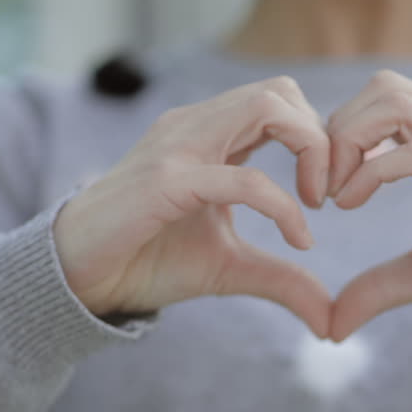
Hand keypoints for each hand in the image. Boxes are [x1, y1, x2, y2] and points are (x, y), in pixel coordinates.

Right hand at [53, 76, 332, 337]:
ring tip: (319, 203)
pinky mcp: (165, 180)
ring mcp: (179, 146)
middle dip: (323, 137)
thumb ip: (283, 281)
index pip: (282, 102)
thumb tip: (331, 321)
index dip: (320, 140)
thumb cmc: (148, 261)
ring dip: (310, 149)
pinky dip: (281, 205)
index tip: (331, 195)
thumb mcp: (231, 269)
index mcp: (211, 134)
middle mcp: (196, 126)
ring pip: (265, 106)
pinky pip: (241, 177)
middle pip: (281, 90)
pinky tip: (299, 241)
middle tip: (334, 193)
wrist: (78, 277)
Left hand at [325, 70, 411, 341]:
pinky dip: (372, 172)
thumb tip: (331, 327)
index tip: (321, 189)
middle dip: (337, 131)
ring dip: (348, 142)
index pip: (383, 99)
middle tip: (319, 189)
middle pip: (383, 87)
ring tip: (334, 195)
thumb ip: (379, 287)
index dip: (340, 134)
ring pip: (395, 102)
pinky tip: (352, 204)